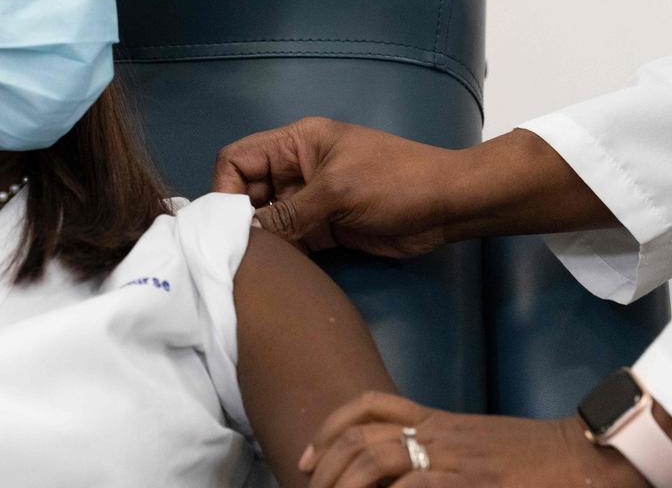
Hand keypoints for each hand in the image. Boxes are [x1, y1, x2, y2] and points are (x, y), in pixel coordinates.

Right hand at [211, 118, 617, 254]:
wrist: (450, 205)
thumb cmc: (395, 182)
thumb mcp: (336, 192)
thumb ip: (287, 214)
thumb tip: (245, 238)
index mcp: (296, 144)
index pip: (238, 160)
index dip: (225, 189)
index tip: (226, 225)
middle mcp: (296, 170)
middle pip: (248, 192)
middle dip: (240, 220)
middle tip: (237, 254)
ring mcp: (310, 200)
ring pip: (267, 220)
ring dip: (261, 242)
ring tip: (252, 269)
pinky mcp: (325, 228)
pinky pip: (290, 240)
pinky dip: (281, 255)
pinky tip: (275, 274)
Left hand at [296, 391, 649, 487]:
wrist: (581, 456)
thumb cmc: (532, 456)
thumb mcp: (475, 445)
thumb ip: (438, 449)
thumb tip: (396, 478)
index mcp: (436, 419)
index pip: (369, 406)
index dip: (328, 428)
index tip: (306, 457)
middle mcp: (436, 431)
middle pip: (361, 436)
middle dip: (326, 465)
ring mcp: (451, 455)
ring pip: (376, 458)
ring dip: (344, 482)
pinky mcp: (468, 479)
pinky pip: (413, 485)